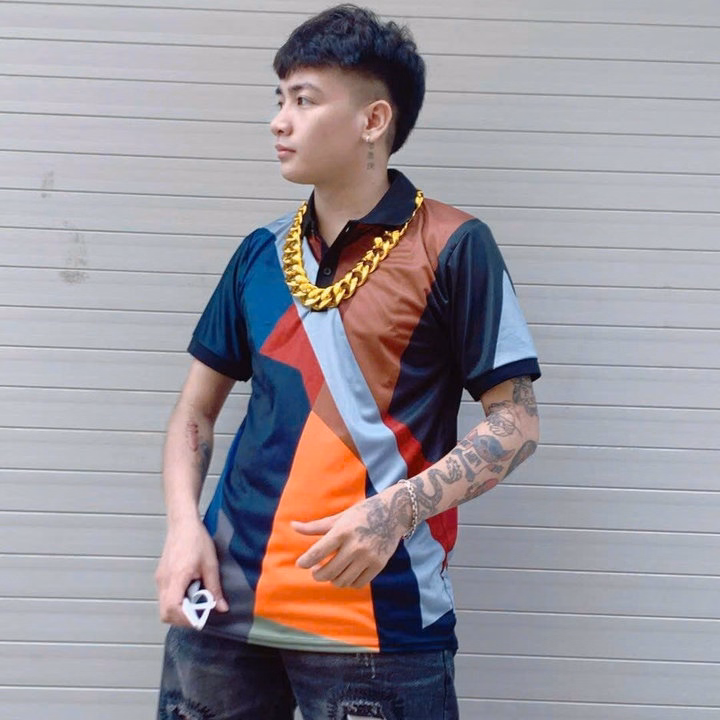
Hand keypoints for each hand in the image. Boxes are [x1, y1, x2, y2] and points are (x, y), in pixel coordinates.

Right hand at [155, 517, 228, 625]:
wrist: (183, 523)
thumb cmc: (197, 540)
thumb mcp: (211, 565)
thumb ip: (215, 589)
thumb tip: (222, 608)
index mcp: (176, 577)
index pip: (172, 609)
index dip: (186, 619)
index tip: (200, 619)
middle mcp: (163, 581)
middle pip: (165, 613)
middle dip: (182, 619)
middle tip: (200, 613)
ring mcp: (160, 579)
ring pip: (164, 607)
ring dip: (179, 610)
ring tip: (197, 600)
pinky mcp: (160, 576)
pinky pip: (165, 597)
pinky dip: (176, 601)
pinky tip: (190, 591)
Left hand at [292, 484, 411, 588]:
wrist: (394, 513)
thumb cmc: (362, 513)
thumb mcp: (339, 517)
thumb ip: (316, 526)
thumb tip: (292, 526)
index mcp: (343, 531)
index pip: (318, 552)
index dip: (306, 561)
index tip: (300, 564)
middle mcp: (355, 545)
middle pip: (328, 571)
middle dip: (317, 574)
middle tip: (315, 571)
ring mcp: (368, 557)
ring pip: (342, 580)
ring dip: (332, 579)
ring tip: (330, 572)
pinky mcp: (378, 565)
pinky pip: (357, 583)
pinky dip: (348, 582)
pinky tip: (345, 574)